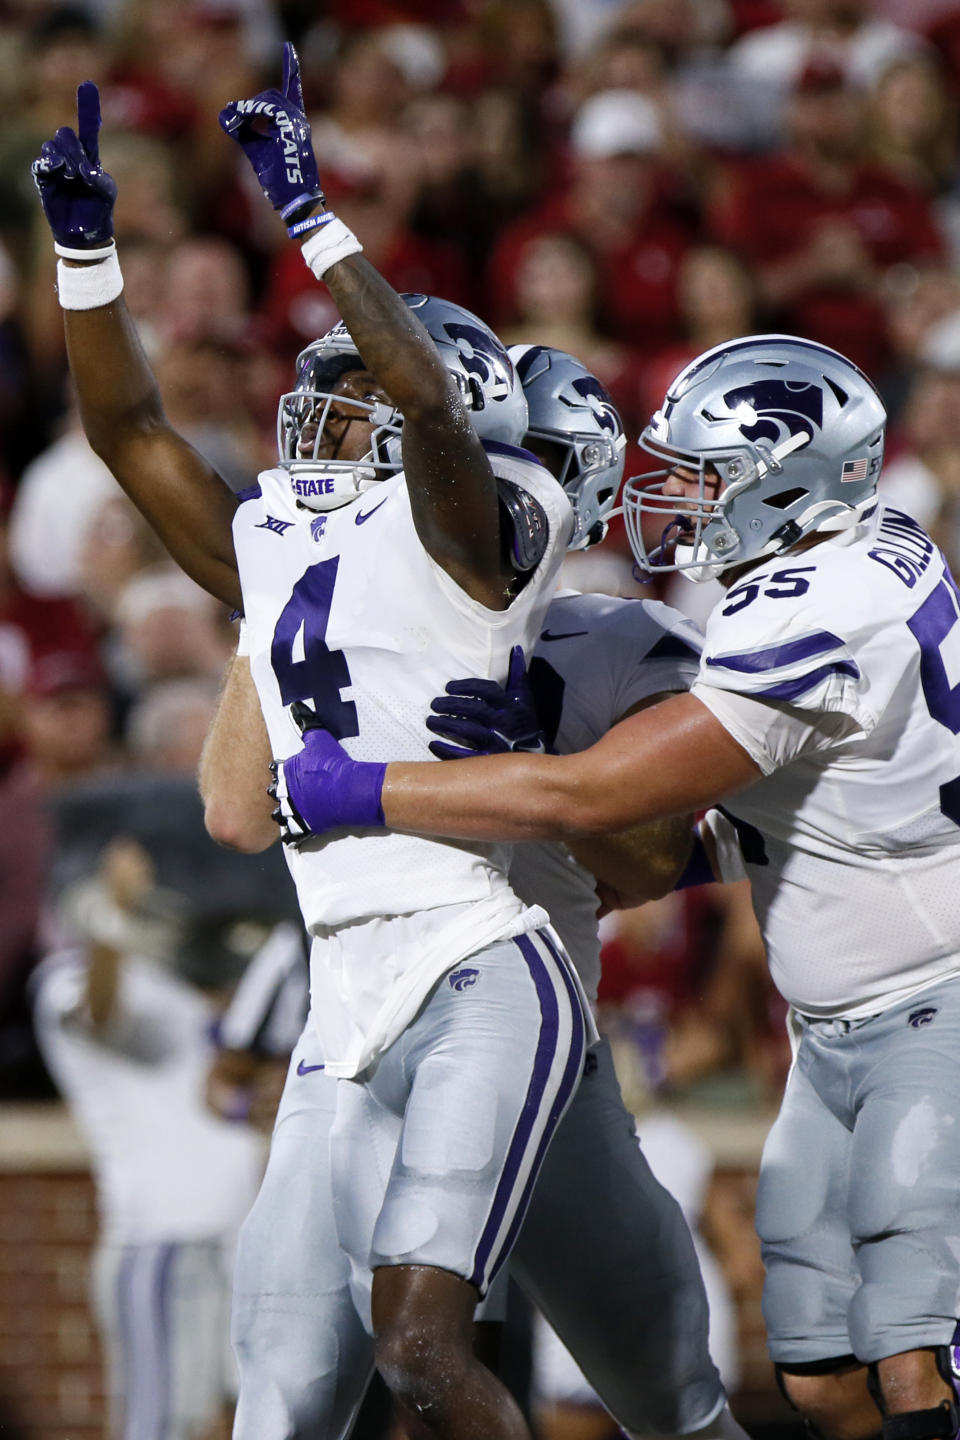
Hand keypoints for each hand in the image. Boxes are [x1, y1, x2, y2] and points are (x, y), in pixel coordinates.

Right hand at [32, 81, 116, 249]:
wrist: (85, 233)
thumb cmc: (99, 210)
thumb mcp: (108, 194)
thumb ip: (100, 179)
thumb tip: (84, 169)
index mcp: (90, 156)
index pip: (88, 127)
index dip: (88, 106)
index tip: (88, 84)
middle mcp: (72, 156)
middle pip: (66, 135)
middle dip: (73, 149)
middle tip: (80, 171)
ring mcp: (56, 166)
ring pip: (51, 147)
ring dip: (63, 159)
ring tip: (71, 177)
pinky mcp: (44, 178)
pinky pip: (40, 163)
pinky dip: (48, 164)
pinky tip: (56, 171)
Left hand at [218, 41, 323, 222]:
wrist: (295, 202)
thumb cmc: (279, 181)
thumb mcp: (257, 153)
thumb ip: (243, 133)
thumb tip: (224, 116)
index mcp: (295, 124)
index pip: (294, 91)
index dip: (292, 70)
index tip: (289, 49)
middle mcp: (299, 121)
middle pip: (272, 96)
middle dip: (251, 106)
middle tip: (234, 118)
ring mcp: (296, 125)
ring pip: (267, 102)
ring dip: (247, 110)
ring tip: (235, 122)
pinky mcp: (290, 131)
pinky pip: (264, 112)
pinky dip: (247, 114)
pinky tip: (236, 119)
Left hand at [268, 701, 384, 842]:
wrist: (347, 789)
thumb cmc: (332, 763)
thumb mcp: (319, 738)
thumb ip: (306, 723)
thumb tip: (295, 706)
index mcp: (285, 771)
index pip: (275, 769)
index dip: (278, 770)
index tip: (278, 771)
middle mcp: (285, 792)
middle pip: (275, 793)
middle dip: (277, 793)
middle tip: (281, 794)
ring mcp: (294, 811)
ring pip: (280, 815)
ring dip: (282, 815)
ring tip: (283, 815)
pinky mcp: (305, 826)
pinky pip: (294, 834)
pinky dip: (292, 836)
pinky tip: (291, 838)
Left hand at [425, 645, 545, 759]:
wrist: (535, 753)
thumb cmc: (524, 722)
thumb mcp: (524, 697)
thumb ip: (518, 674)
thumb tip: (515, 648)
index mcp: (509, 704)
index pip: (486, 690)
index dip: (466, 686)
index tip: (448, 687)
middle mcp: (502, 721)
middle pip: (473, 709)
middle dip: (450, 705)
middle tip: (434, 704)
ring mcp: (496, 741)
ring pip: (467, 730)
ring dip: (445, 725)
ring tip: (430, 721)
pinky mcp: (489, 758)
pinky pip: (465, 755)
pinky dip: (447, 750)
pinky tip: (433, 744)